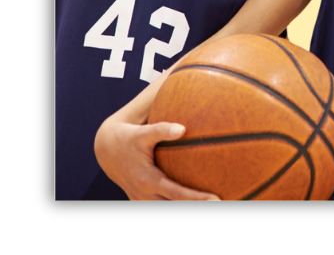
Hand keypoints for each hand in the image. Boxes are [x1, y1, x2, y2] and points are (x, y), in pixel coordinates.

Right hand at [95, 117, 220, 200]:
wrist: (107, 148)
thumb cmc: (129, 138)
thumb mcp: (143, 133)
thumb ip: (162, 129)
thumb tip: (182, 128)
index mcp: (148, 180)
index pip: (176, 194)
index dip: (196, 198)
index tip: (216, 198)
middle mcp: (145, 194)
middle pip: (175, 207)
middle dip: (196, 207)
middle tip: (221, 203)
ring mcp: (143, 199)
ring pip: (167, 209)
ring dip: (186, 209)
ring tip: (212, 205)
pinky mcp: (141, 199)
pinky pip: (160, 207)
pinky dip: (174, 207)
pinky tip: (192, 204)